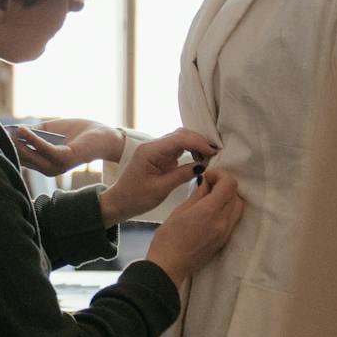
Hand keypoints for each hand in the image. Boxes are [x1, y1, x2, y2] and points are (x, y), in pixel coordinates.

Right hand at [11, 120, 122, 174]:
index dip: (9, 146)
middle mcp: (48, 169)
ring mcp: (56, 166)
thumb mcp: (50, 130)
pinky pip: (43, 148)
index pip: (21, 157)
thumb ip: (33, 131)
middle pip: (22, 158)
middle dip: (10, 146)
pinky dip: (32, 138)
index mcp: (44, 163)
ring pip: (30, 155)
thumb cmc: (77, 132)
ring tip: (9, 130)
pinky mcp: (63, 159)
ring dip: (18, 142)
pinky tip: (22, 129)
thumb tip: (13, 131)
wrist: (103, 136)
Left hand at [99, 127, 215, 223]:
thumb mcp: (161, 189)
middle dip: (200, 141)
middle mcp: (153, 146)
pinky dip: (191, 150)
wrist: (120, 201)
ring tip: (210, 157)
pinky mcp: (160, 155)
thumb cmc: (136, 197)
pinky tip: (199, 159)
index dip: (198, 142)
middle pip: (181, 134)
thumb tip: (203, 166)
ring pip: (180, 138)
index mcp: (150, 151)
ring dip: (196, 144)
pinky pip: (178, 147)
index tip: (213, 152)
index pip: (179, 139)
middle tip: (216, 154)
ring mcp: (156, 149)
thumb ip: (181, 175)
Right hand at [145, 170, 243, 284]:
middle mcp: (223, 221)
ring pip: (238, 207)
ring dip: (229, 197)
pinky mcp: (225, 240)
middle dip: (225, 185)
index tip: (207, 176)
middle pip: (236, 195)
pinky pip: (234, 219)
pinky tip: (213, 210)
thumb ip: (198, 194)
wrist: (170, 265)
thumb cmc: (168, 237)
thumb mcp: (180, 210)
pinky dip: (228, 209)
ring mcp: (226, 232)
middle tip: (208, 185)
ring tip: (211, 197)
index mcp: (210, 211)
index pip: (229, 185)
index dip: (220, 175)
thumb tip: (207, 182)